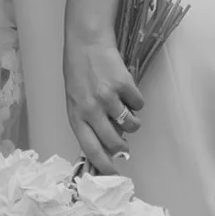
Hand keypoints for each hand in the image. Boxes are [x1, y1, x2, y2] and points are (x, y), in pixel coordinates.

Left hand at [63, 28, 143, 173]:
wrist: (87, 41)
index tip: (113, 174)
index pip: (90, 148)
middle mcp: (91, 109)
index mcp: (76, 114)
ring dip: (132, 122)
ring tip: (124, 109)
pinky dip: (136, 100)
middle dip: (123, 147)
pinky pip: (138, 104)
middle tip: (124, 143)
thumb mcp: (75, 99)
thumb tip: (108, 143)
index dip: (103, 164)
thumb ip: (87, 120)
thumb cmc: (78, 71)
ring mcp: (108, 97)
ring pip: (131, 125)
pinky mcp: (124, 85)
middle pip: (114, 142)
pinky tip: (126, 90)